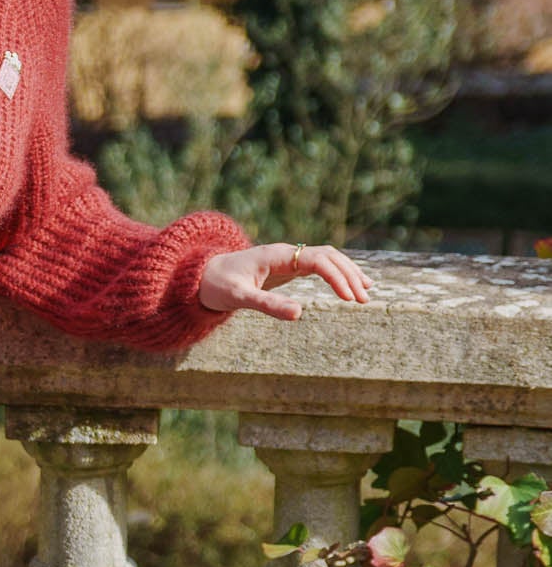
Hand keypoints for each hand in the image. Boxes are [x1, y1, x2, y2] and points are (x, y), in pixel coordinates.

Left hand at [198, 241, 370, 321]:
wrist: (200, 276)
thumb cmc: (217, 285)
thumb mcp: (238, 298)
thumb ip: (267, 305)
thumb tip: (299, 314)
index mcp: (277, 255)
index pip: (317, 259)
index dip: (337, 277)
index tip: (349, 298)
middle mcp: (285, 252)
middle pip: (328, 256)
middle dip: (348, 275)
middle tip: (363, 299)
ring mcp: (287, 258)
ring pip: (326, 258)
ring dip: (347, 273)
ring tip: (365, 292)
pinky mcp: (286, 267)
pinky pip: (318, 265)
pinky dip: (336, 273)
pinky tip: (350, 285)